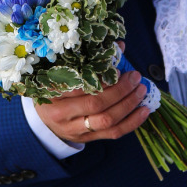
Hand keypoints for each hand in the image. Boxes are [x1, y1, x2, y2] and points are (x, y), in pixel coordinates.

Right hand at [34, 46, 149, 144]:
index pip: (79, 87)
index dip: (102, 79)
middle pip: (96, 104)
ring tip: (141, 91)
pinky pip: (113, 133)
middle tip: (135, 78)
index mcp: (52, 93)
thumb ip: (88, 61)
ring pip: (106, 120)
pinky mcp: (86, 139)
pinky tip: (143, 111)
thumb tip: (119, 46)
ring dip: (128, 105)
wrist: (44, 119)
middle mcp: (61, 114)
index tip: (118, 70)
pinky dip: (131, 122)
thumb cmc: (54, 89)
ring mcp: (74, 130)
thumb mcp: (61, 73)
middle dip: (120, 90)